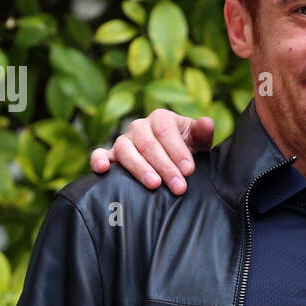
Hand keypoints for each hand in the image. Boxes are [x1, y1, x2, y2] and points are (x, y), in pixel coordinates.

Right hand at [90, 110, 214, 194]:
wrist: (174, 161)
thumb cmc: (187, 149)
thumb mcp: (198, 141)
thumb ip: (202, 133)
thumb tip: (207, 123)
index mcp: (160, 118)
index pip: (165, 131)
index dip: (177, 150)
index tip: (189, 170)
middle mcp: (139, 127)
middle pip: (148, 144)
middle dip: (165, 166)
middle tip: (179, 186)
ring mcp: (124, 141)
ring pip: (125, 150)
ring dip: (140, 168)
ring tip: (154, 184)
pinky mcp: (112, 156)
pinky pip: (100, 154)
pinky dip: (98, 160)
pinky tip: (103, 170)